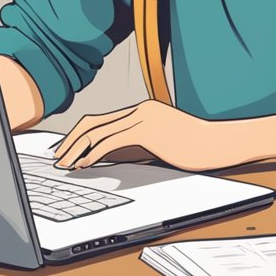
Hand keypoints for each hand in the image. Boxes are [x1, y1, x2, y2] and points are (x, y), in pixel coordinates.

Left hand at [51, 100, 249, 171]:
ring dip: (76, 149)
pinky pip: (110, 141)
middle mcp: (138, 110)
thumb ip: (136, 146)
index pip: (100, 120)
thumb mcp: (161, 144)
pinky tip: (85, 165)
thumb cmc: (194, 147)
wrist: (218, 143)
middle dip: (70, 141)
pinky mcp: (146, 130)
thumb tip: (108, 159)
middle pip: (91, 122)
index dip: (78, 135)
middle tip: (57, 158)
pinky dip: (93, 154)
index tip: (66, 150)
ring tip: (65, 164)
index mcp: (141, 111)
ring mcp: (142, 117)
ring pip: (96, 131)